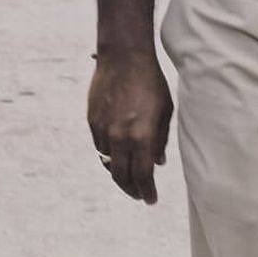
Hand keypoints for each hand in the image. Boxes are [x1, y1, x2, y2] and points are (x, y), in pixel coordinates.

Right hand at [87, 51, 173, 203]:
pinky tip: (117, 157)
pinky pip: (100, 147)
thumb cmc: (150, 82)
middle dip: (132, 190)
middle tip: (139, 195)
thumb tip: (158, 162)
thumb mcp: (165, 111)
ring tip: (129, 179)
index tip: (151, 199)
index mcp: (142, 135)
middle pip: (122, 176)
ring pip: (108, 163)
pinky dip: (109, 157)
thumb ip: (160, 140)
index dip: (147, 191)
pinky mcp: (92, 121)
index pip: (143, 175)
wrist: (123, 57)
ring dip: (119, 174)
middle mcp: (120, 136)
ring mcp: (103, 129)